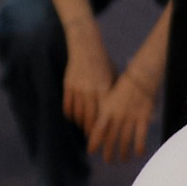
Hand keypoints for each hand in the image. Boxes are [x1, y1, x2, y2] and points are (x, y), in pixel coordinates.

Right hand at [61, 21, 117, 135]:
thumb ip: (113, 92)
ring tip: (84, 129)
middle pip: (89, 117)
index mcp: (104, 88)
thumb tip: (118, 110)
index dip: (102, 128)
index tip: (104, 136)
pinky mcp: (67, 86)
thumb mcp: (113, 76)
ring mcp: (77, 88)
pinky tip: (75, 119)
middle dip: (90, 131)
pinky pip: (68, 106)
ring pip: (77, 114)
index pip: (103, 114)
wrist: (85, 47)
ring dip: (81, 124)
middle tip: (92, 138)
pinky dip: (71, 115)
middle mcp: (90, 90)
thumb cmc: (103, 63)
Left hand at [82, 62, 158, 163]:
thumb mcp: (109, 96)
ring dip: (123, 152)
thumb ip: (104, 110)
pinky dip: (139, 146)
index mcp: (107, 109)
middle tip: (107, 160)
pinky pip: (141, 136)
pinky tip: (139, 153)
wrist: (140, 76)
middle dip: (108, 151)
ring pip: (125, 139)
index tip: (91, 151)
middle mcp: (118, 115)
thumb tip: (97, 125)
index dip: (94, 141)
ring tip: (123, 160)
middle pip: (111, 138)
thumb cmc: (124, 86)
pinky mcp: (144, 118)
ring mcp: (131, 117)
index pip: (98, 129)